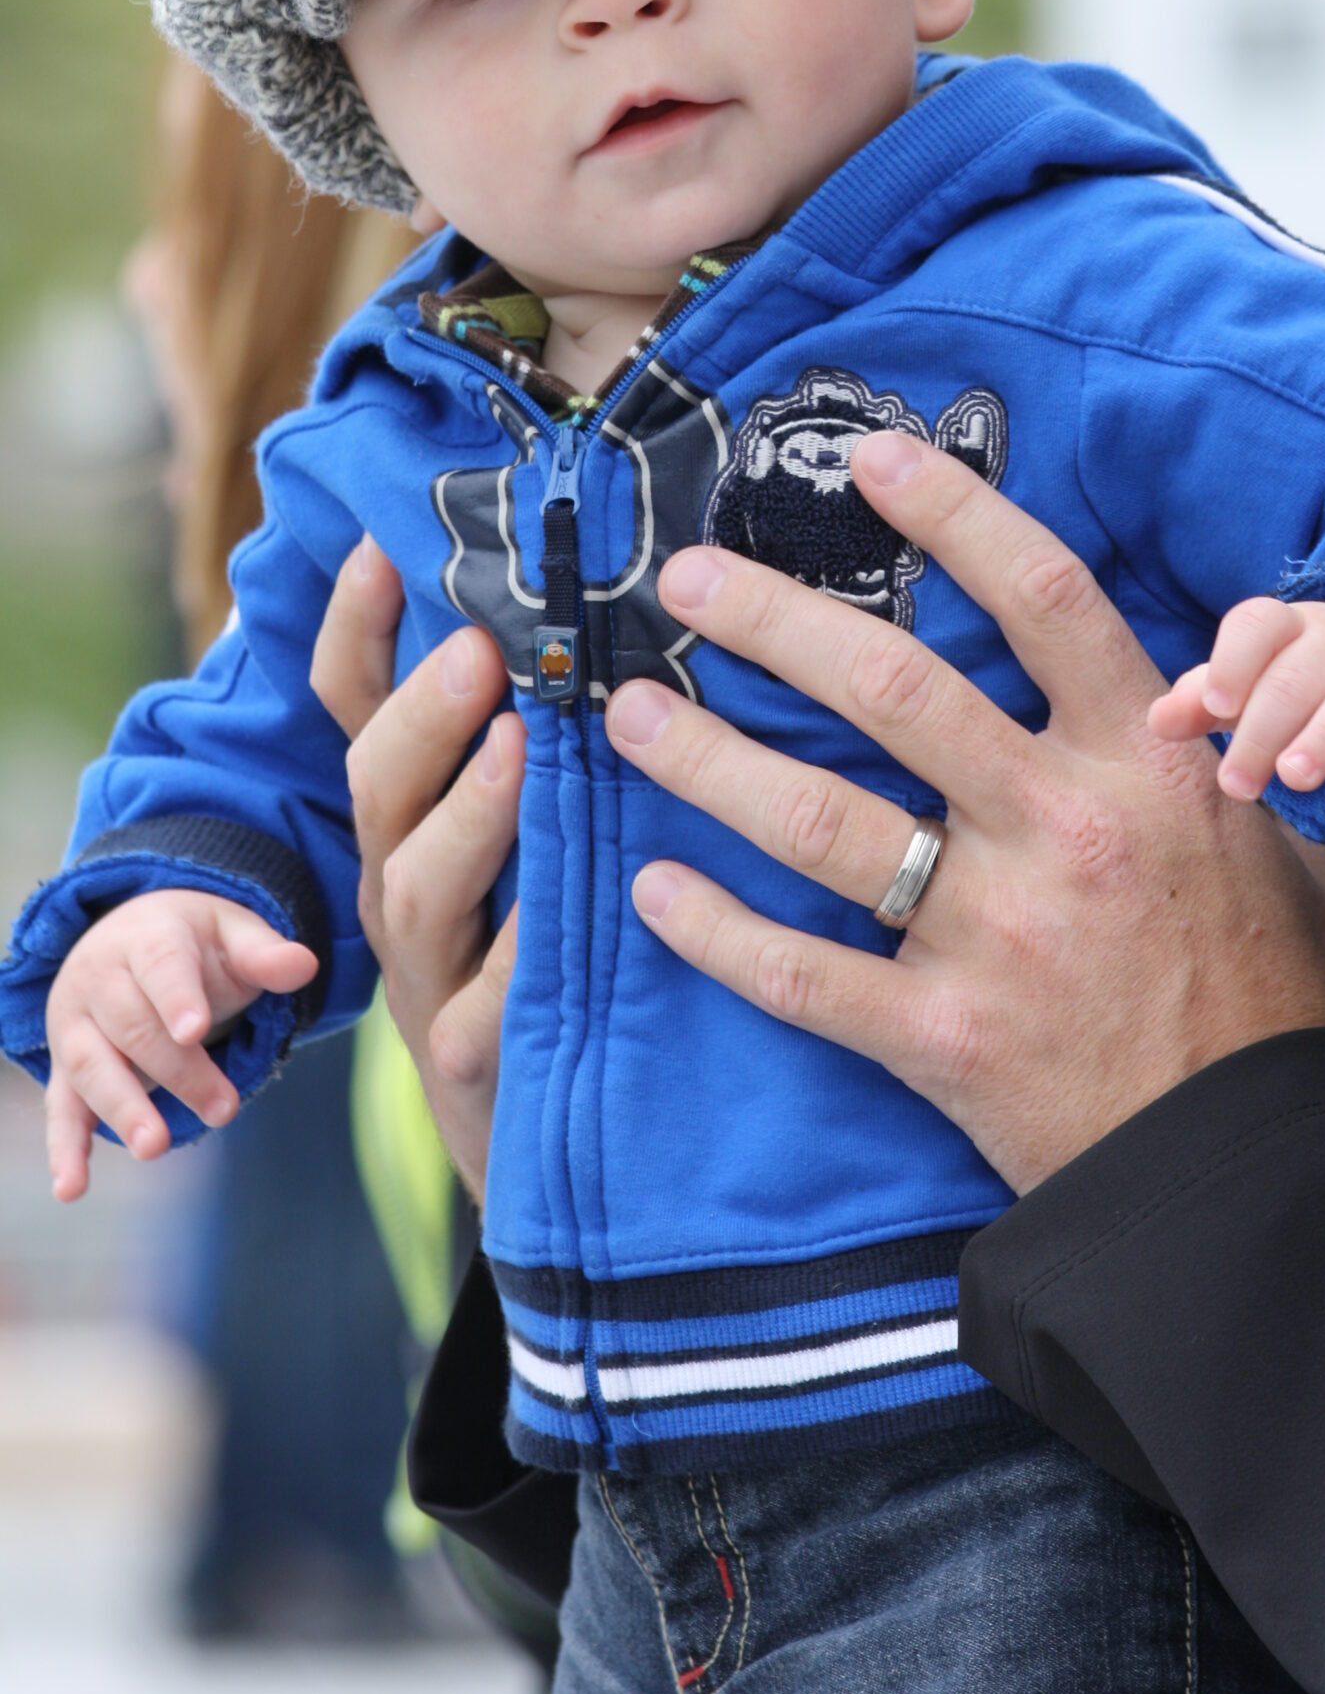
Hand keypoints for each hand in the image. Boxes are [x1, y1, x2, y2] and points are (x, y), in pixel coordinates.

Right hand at [43, 888, 318, 1201]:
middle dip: (179, 1071)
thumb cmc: (195, 943)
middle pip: (134, 1027)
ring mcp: (75, 1025)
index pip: (161, 965)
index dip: (177, 998)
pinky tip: (72, 1188)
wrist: (129, 939)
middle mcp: (100, 978)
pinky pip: (61, 1107)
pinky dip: (65, 1148)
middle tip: (225, 1109)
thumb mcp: (232, 932)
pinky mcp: (65, 1067)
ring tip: (156, 1147)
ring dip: (123, 1110)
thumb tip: (305, 966)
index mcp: (147, 936)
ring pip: (93, 1067)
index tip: (195, 1031)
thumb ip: (264, 954)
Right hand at [309, 535, 520, 1203]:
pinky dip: (518, 958)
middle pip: (379, 789)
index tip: (379, 544)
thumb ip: (547, 744)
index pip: (356, 711)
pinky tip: (559, 917)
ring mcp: (429, 978)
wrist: (549, 1150)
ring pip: (416, 888)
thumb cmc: (555, 959)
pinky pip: (483, 1010)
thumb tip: (598, 612)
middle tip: (476, 646)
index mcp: (413, 827)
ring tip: (520, 745)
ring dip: (466, 811)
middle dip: (421, 712)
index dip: (358, 630)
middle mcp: (403, 891)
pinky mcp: (474, 1067)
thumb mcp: (536, 844)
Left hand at [603, 434, 1324, 1196]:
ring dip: (710, 762)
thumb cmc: (1291, 1012)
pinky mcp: (943, 1039)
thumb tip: (1226, 687)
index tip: (872, 460)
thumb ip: (1243, 760)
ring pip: (818, 821)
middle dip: (774, 619)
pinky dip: (718, 934)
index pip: (1040, 596)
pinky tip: (654, 894)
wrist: (1269, 1181)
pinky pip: (803, 977)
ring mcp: (992, 936)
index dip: (953, 513)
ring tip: (634, 715)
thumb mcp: (1305, 852)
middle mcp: (1057, 829)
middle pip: (890, 686)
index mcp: (1145, 765)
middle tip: (687, 579)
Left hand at [1149, 598, 1324, 858]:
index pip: (1259, 625)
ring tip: (1294, 781)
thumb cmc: (1300, 686)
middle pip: (1300, 675)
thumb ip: (1202, 701)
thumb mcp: (1250, 686)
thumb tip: (1156, 722)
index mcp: (1288, 629)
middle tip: (1235, 785)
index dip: (1234, 661)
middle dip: (1263, 730)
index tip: (1213, 705)